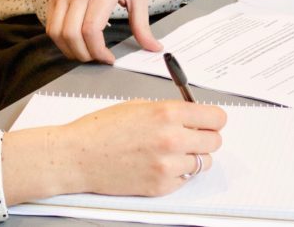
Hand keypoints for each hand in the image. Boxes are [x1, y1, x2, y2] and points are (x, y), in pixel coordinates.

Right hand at [1, 100, 226, 203]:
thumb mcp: (139, 106)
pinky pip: (185, 179)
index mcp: (168, 113)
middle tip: (191, 137)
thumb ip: (170, 111)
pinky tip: (158, 165)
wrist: (77, 156)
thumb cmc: (101, 129)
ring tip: (171, 153)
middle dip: (205, 138)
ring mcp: (168, 165)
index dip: (213, 119)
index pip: (216, 118)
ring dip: (192, 157)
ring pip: (203, 162)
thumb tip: (193, 115)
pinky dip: (177, 173)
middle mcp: (172, 139)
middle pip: (215, 141)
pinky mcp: (161, 186)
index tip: (208, 121)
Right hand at [47, 0, 161, 63]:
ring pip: (57, 33)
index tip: (108, 58)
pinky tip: (75, 41)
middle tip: (97, 58)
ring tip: (85, 52)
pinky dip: (60, 40)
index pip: (91, 29)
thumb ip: (142, 23)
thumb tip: (153, 47)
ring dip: (69, 50)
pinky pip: (51, 25)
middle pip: (72, 34)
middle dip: (84, 55)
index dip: (98, 51)